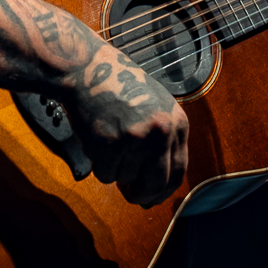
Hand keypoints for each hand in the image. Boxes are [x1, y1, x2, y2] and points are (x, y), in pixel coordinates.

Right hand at [60, 42, 189, 207]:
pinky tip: (98, 142)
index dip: (163, 191)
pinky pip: (105, 175)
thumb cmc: (120, 87)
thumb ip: (161, 145)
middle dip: (141, 194)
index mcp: (176, 123)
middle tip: (131, 194)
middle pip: (154, 184)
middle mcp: (160, 133)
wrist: (89, 69)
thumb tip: (155, 193)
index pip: (178, 172)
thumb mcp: (155, 109)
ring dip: (115, 171)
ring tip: (109, 142)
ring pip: (126, 180)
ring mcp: (135, 139)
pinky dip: (99, 166)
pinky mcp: (109, 144)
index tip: (152, 198)